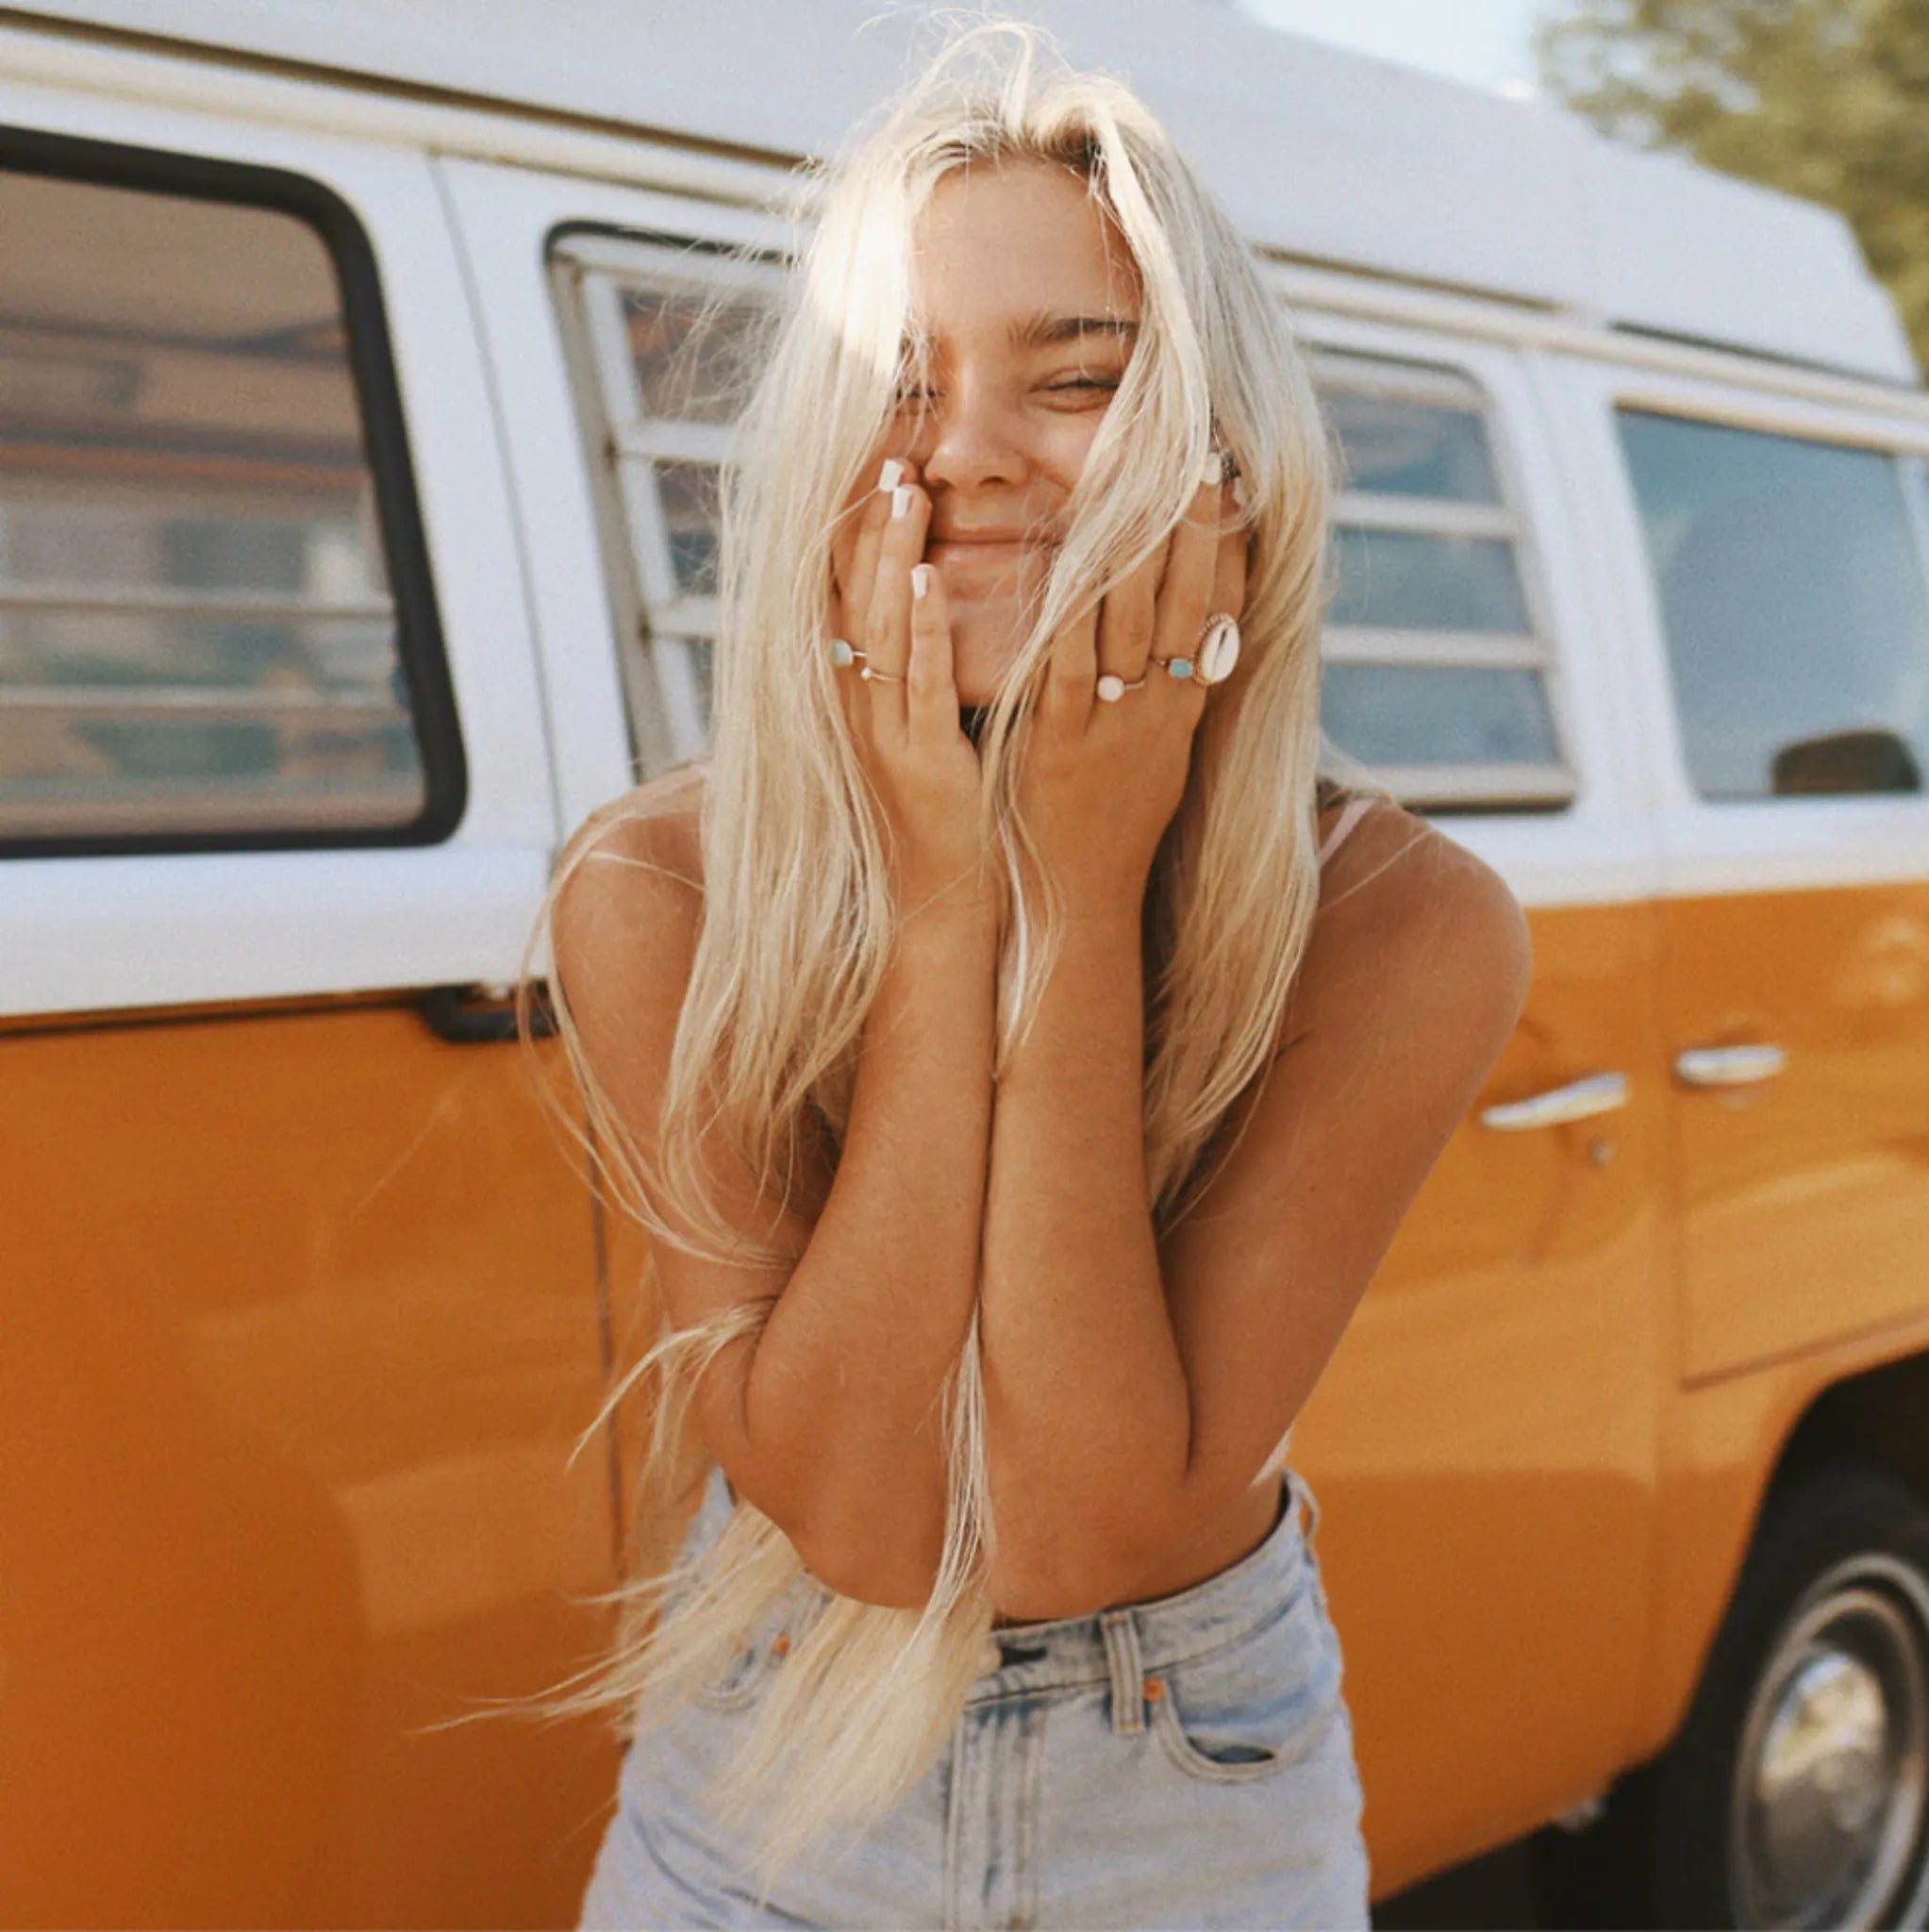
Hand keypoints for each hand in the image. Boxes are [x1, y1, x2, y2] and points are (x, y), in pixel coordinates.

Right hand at [829, 459, 992, 920]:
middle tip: (887, 458)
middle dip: (867, 526)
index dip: (849, 535)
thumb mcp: (918, 734)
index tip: (867, 470)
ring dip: (889, 556)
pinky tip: (927, 578)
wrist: (937, 903)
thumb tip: (934, 611)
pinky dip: (918, 627)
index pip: (843, 598)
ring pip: (878, 626)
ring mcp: (882, 732)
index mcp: (856, 699)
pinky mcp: (919, 758)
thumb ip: (918, 675)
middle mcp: (856, 708)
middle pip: (852, 597)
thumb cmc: (940, 817)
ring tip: (903, 492)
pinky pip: (915, 681)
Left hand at [1017, 474, 1247, 917]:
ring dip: (1131, 545)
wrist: (1080, 902)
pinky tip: (1063, 562)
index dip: (1222, 545)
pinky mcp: (1059, 742)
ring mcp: (1111, 725)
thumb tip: (1192, 645)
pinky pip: (1066, 665)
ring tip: (1135, 477)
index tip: (1231, 484)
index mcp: (1182, 711)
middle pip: (1181, 602)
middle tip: (1198, 452)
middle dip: (1189, 525)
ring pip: (1128, 623)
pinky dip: (1064, 610)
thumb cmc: (1110, 827)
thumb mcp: (1159, 759)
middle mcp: (1157, 711)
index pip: (1213, 613)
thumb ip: (1171, 697)